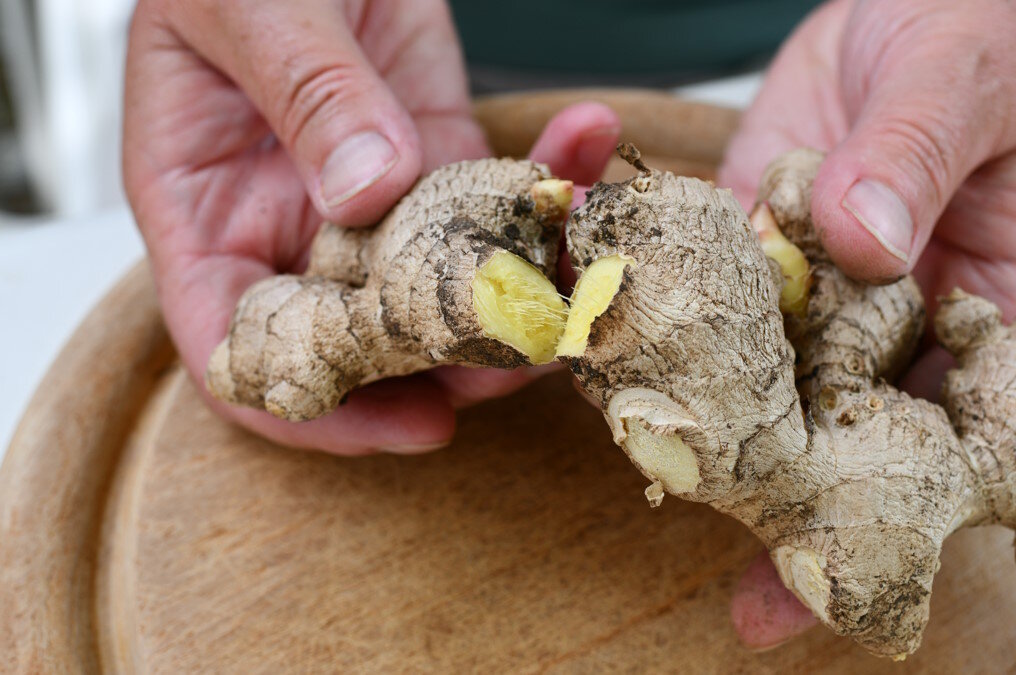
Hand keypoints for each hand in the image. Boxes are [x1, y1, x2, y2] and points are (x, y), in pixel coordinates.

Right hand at [123, 0, 619, 453]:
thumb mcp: (249, 4)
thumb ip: (305, 92)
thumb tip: (366, 192)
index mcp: (203, 210)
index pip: (241, 348)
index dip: (317, 406)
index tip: (409, 424)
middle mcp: (286, 225)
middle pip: (363, 340)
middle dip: (455, 362)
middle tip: (540, 349)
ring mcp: (368, 199)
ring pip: (446, 286)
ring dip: (524, 285)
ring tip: (585, 265)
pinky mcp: (435, 156)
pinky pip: (494, 199)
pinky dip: (550, 183)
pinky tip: (591, 144)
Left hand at [718, 0, 1015, 649]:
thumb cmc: (968, 34)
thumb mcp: (955, 86)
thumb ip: (913, 157)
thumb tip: (866, 237)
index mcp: (979, 305)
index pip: (944, 429)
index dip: (889, 507)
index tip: (830, 563)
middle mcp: (890, 317)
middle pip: (845, 430)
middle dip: (793, 504)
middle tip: (746, 587)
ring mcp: (813, 290)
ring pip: (764, 377)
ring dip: (715, 429)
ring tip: (660, 479)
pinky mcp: (750, 249)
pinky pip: (706, 300)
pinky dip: (663, 332)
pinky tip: (613, 368)